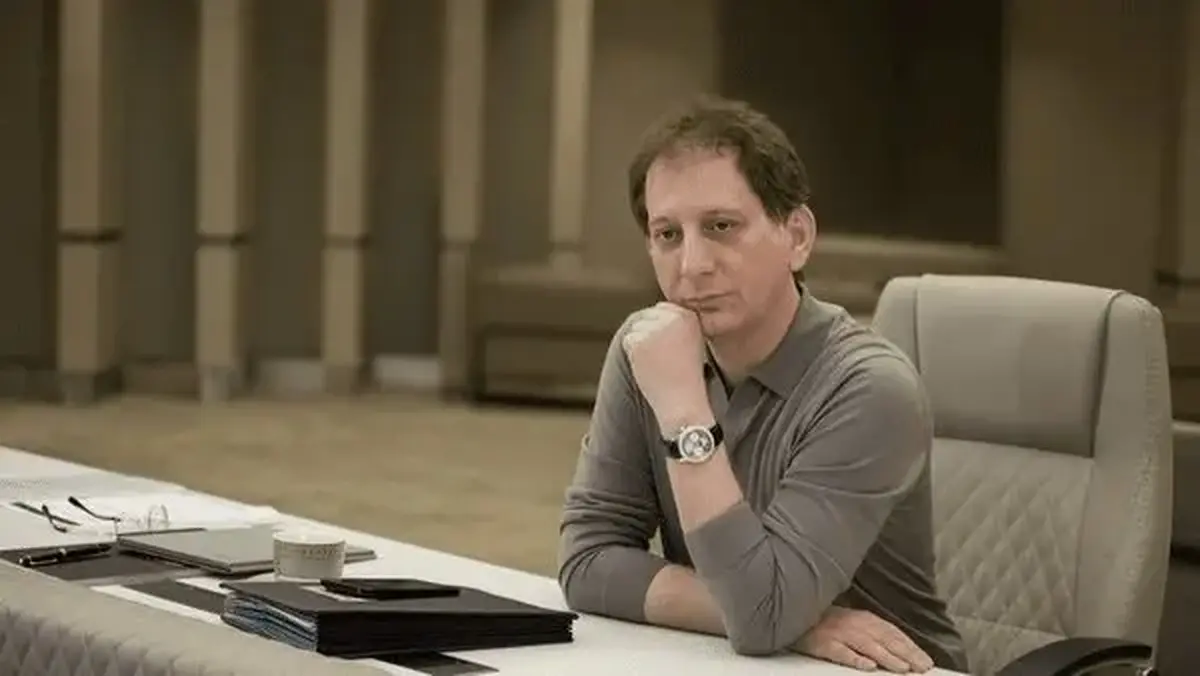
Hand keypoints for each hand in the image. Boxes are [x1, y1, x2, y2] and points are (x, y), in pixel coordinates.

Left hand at [621, 302, 708, 429]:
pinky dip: (634, 355)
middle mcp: (673, 317)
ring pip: (636, 329)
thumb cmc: (686, 377)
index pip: (663, 309)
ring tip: (658, 364)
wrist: (683, 401)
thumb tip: (654, 313)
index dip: (659, 328)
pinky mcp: (639, 341)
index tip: (666, 348)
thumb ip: (676, 326)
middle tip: (661, 358)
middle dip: (648, 335)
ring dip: (641, 345)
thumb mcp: (690, 343)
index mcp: (689, 316)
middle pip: (647, 317)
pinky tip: (649, 368)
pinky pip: (628, 341)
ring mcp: (655, 328)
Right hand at [795, 606, 933, 672]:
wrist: (791, 611)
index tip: (926, 660)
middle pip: (884, 639)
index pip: (892, 633)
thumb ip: (872, 633)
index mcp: (863, 618)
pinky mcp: (822, 643)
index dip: (910, 646)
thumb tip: (897, 649)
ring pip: (867, 646)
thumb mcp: (851, 622)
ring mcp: (838, 633)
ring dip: (887, 657)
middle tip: (923, 667)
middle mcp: (853, 624)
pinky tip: (867, 666)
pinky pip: (840, 651)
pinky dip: (855, 658)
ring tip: (903, 668)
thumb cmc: (824, 622)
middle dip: (906, 654)